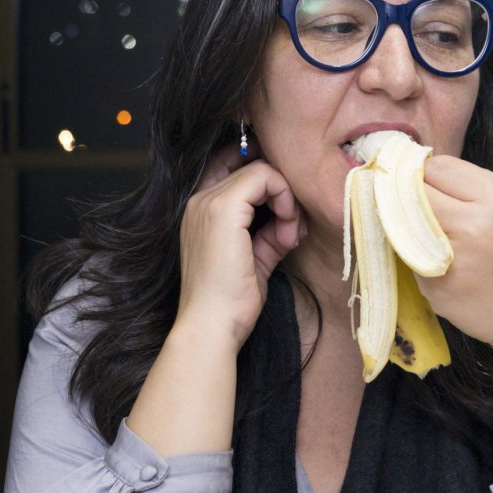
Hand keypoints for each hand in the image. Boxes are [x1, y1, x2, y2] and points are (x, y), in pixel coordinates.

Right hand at [176, 140, 305, 351]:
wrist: (212, 326)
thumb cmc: (230, 303)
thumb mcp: (255, 259)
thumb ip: (270, 234)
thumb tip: (291, 222)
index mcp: (201, 212)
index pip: (232, 166)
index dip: (266, 179)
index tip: (286, 209)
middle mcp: (199, 201)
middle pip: (252, 168)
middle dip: (283, 194)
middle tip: (293, 229)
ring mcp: (208, 202)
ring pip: (261, 170)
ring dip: (287, 199)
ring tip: (291, 236)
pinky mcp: (223, 208)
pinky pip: (264, 177)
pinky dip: (285, 198)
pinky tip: (288, 232)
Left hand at [415, 155, 492, 357]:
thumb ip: (467, 190)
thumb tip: (414, 173)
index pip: (436, 167)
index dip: (426, 173)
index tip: (425, 184)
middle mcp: (474, 227)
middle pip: (414, 194)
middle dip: (410, 198)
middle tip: (420, 211)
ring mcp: (453, 259)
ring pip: (404, 226)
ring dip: (409, 229)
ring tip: (436, 241)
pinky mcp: (438, 288)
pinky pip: (410, 261)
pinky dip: (419, 262)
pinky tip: (446, 271)